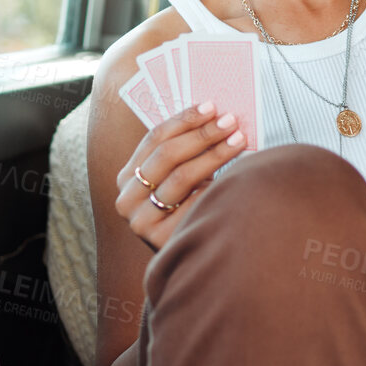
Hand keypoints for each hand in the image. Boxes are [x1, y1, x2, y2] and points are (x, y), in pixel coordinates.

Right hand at [115, 102, 246, 249]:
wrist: (188, 259)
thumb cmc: (187, 209)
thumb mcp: (178, 180)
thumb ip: (185, 154)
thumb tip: (215, 115)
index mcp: (126, 177)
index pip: (154, 138)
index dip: (184, 120)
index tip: (211, 106)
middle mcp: (126, 198)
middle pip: (167, 154)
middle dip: (202, 134)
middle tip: (230, 121)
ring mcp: (140, 220)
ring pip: (182, 176)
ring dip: (214, 154)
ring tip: (239, 140)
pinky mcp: (159, 238)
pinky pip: (194, 203)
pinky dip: (216, 187)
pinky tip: (236, 177)